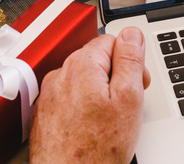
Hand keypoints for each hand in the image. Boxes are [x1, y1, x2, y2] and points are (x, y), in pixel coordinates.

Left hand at [30, 27, 150, 163]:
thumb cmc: (97, 150)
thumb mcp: (128, 98)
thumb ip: (130, 60)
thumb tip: (131, 33)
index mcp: (83, 66)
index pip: (112, 40)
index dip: (131, 60)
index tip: (138, 80)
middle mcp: (61, 75)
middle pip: (97, 59)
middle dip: (115, 75)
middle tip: (127, 103)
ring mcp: (50, 95)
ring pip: (83, 79)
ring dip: (98, 91)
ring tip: (109, 118)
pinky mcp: (45, 113)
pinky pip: (69, 97)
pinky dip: (82, 106)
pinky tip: (91, 126)